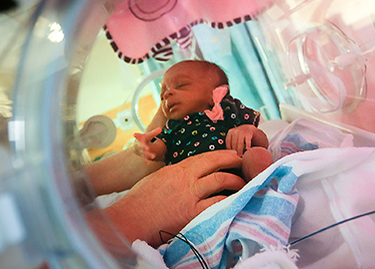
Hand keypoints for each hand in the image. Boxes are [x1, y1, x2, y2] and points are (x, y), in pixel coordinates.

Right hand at [103, 150, 245, 245]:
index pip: (204, 157)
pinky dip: (229, 201)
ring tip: (244, 183)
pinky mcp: (192, 213)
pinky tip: (235, 201)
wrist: (130, 219)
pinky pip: (218, 204)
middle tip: (244, 163)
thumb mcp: (158, 178)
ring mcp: (190, 195)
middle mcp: (185, 178)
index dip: (222, 155)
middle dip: (234, 161)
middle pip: (216, 164)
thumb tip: (190, 175)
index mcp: (176, 169)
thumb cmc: (139, 201)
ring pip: (221, 181)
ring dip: (236, 181)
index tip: (232, 155)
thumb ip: (176, 174)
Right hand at [133, 127, 162, 160]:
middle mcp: (139, 146)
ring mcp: (141, 152)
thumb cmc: (144, 139)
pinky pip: (144, 159)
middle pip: (141, 147)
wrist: (138, 145)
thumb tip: (160, 129)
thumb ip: (154, 133)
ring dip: (147, 155)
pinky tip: (149, 163)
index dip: (138, 137)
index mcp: (140, 140)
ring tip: (153, 156)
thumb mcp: (148, 136)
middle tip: (147, 148)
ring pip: (143, 154)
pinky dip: (146, 161)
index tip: (136, 136)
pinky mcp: (143, 156)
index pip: (139, 138)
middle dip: (144, 148)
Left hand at [226, 125, 258, 155]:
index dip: (229, 149)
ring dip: (240, 151)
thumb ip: (230, 141)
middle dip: (235, 151)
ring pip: (240, 144)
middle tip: (236, 157)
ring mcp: (242, 133)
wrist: (247, 128)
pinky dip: (247, 146)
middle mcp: (235, 132)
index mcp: (230, 132)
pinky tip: (247, 150)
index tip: (231, 155)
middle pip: (234, 144)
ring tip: (241, 156)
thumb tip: (226, 152)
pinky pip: (247, 142)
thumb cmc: (239, 135)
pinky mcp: (248, 134)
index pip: (228, 142)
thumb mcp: (233, 135)